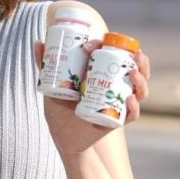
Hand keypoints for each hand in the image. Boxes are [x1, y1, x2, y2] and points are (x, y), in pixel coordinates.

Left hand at [34, 40, 151, 150]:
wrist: (62, 137)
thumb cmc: (58, 110)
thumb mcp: (51, 85)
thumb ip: (45, 65)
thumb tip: (38, 41)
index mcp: (103, 76)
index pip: (118, 57)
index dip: (116, 47)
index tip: (99, 43)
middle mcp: (115, 89)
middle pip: (136, 71)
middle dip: (140, 61)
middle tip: (136, 54)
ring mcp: (118, 104)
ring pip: (139, 91)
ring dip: (141, 81)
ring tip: (134, 74)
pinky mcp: (117, 121)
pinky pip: (131, 114)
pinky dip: (133, 107)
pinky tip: (130, 99)